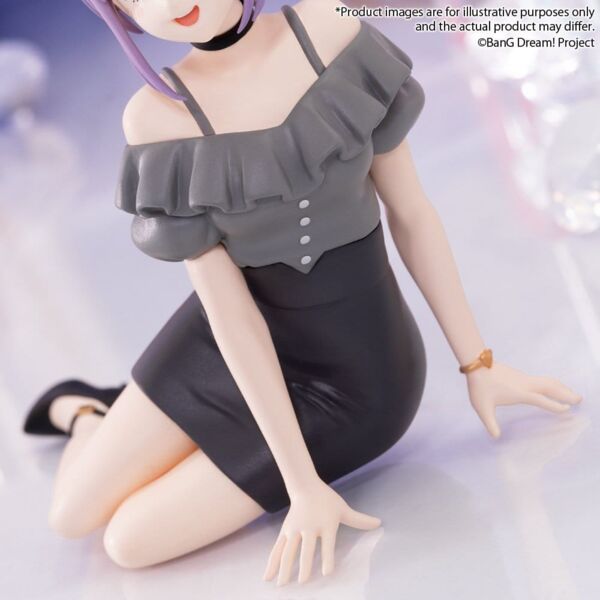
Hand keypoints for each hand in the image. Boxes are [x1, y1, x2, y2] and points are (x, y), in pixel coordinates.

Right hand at [263, 478, 381, 585]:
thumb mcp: (343, 509)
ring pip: (289, 550)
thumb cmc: (327, 500)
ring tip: (281, 584)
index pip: (327, 543)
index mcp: (326, 525)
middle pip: (306, 549)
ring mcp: (295, 529)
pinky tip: (267, 576)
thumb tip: (380, 523)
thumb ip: (359, 519)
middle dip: (305, 565)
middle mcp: (309, 527)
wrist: (305, 486)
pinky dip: (272, 562)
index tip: (327, 572)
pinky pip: (278, 548)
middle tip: (303, 582)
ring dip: (284, 567)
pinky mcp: (285, 531)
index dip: (328, 557)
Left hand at [466, 360, 581, 438]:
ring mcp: (524, 378)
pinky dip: (552, 384)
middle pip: (551, 387)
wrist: (476, 364)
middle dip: (566, 393)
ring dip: (560, 387)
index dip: (555, 405)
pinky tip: (552, 388)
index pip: (542, 400)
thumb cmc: (479, 387)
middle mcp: (526, 384)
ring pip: (547, 381)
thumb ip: (490, 424)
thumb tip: (496, 437)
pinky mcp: (520, 375)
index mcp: (520, 393)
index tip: (567, 410)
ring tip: (571, 393)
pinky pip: (541, 379)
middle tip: (579, 400)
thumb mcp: (482, 408)